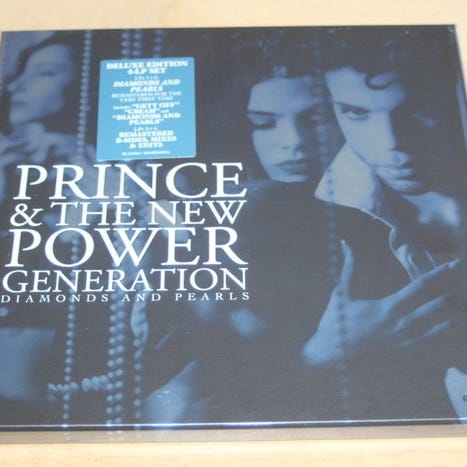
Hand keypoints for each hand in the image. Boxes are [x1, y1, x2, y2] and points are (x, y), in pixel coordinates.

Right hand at [302, 240, 459, 367]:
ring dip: (442, 308)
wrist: (332, 347)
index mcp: (385, 307)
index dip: (435, 274)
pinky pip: (421, 338)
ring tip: (454, 296)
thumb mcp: (341, 290)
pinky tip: (446, 323)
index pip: (417, 287)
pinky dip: (435, 330)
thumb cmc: (335, 317)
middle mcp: (396, 322)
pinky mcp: (395, 345)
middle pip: (429, 304)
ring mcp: (398, 336)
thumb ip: (348, 266)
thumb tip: (344, 243)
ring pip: (428, 321)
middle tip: (458, 276)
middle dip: (445, 290)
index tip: (450, 266)